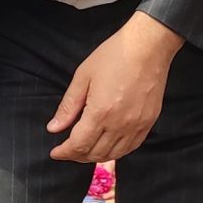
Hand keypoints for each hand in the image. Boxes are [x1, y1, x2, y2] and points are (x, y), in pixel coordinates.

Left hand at [48, 15, 180, 163]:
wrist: (148, 46)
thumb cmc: (114, 56)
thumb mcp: (83, 77)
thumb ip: (68, 106)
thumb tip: (54, 128)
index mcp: (100, 112)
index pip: (78, 144)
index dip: (64, 152)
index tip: (55, 152)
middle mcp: (120, 124)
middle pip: (95, 153)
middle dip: (77, 156)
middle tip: (67, 150)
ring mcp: (137, 125)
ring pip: (114, 154)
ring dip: (96, 156)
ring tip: (85, 150)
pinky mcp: (148, 122)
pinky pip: (131, 147)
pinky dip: (116, 152)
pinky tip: (107, 146)